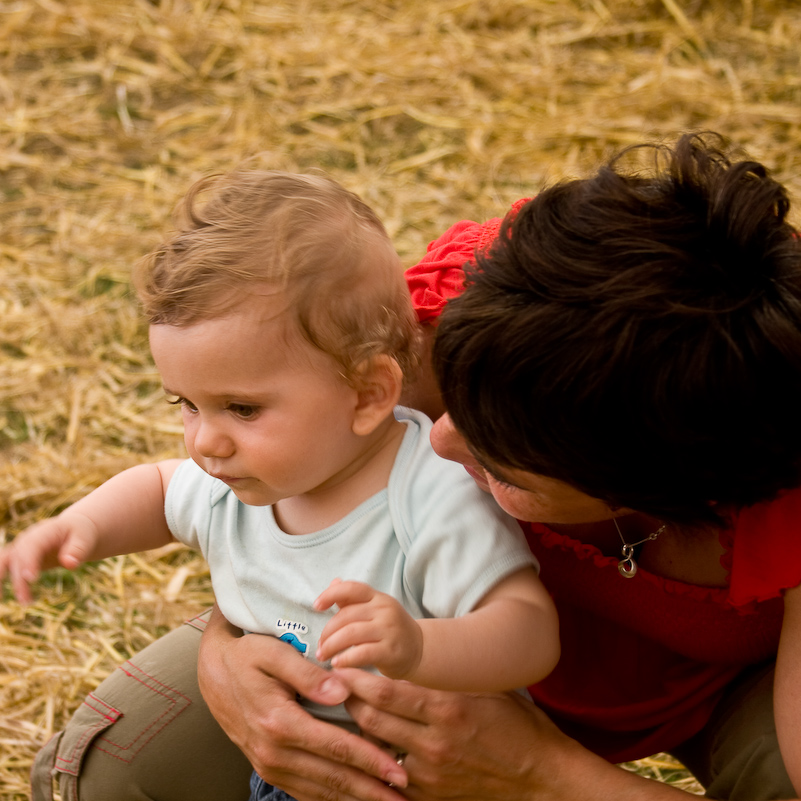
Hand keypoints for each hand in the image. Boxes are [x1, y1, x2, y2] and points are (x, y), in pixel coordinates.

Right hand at [0, 512, 98, 603]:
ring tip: (19, 602)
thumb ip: (78, 550)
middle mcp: (27, 538)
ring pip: (3, 563)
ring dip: (3, 582)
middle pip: (17, 557)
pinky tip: (5, 598)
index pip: (33, 545)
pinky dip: (1, 582)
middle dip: (19, 579)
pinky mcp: (18, 558)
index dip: (29, 561)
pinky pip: (3, 569)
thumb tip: (70, 564)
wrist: (74, 530)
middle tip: (26, 600)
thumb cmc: (81, 534)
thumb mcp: (85, 539)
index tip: (31, 579)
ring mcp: (21, 547)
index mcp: (44, 531)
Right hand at [197, 605, 408, 800]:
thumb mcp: (274, 654)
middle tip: (404, 798)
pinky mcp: (269, 769)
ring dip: (356, 799)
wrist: (214, 672)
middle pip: (333, 778)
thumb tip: (343, 692)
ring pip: (321, 791)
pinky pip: (305, 792)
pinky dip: (332, 798)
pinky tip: (354, 800)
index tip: (400, 770)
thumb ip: (308, 674)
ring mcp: (269, 765)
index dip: (371, 762)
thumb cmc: (248, 656)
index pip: (337, 748)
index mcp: (280, 723)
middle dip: (372, 790)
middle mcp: (274, 753)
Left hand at [315, 579, 423, 678]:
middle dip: (327, 631)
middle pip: (346, 615)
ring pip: (351, 633)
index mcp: (378, 597)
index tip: (316, 606)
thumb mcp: (374, 610)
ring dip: (331, 645)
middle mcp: (384, 610)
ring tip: (323, 655)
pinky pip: (362, 653)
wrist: (420, 650)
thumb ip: (352, 600)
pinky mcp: (391, 651)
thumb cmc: (390, 629)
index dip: (331, 594)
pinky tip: (337, 664)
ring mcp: (389, 630)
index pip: (352, 588)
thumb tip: (333, 582)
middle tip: (319, 645)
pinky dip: (345, 659)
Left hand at [340, 668, 687, 800]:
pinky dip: (380, 759)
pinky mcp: (431, 795)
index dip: (357, 679)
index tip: (340, 668)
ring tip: (349, 714)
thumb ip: (442, 679)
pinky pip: (393, 775)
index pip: (386, 692)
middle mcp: (435, 741)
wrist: (540, 776)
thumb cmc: (514, 724)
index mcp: (447, 707)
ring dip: (361, 731)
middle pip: (372, 720)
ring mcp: (431, 773)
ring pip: (377, 749)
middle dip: (350, 702)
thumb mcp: (481, 690)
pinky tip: (374, 746)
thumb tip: (404, 662)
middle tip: (336, 687)